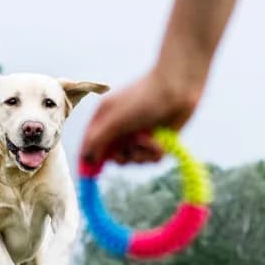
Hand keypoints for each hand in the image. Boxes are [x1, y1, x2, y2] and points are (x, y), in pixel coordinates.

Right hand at [80, 69, 202, 164]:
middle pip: (111, 157)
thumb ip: (98, 139)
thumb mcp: (116, 119)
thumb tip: (86, 158)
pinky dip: (154, 153)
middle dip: (122, 156)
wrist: (178, 88)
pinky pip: (149, 159)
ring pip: (132, 160)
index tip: (91, 175)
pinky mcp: (155, 141)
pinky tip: (161, 142)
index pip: (89, 144)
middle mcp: (119, 128)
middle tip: (129, 149)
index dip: (89, 159)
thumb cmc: (144, 99)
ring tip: (150, 140)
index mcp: (104, 119)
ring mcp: (136, 135)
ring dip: (142, 154)